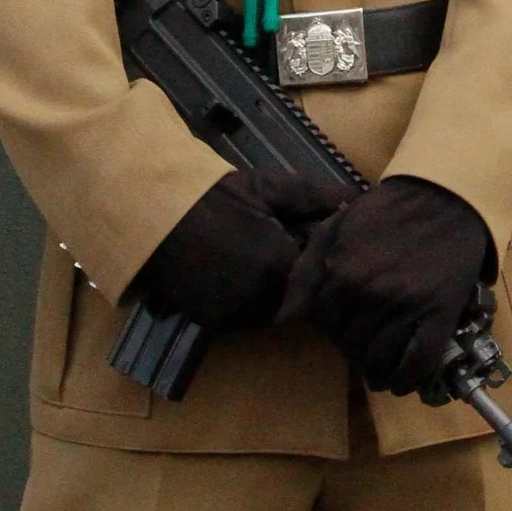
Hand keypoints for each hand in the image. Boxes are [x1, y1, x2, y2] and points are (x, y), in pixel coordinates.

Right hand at [130, 167, 344, 337]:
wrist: (154, 211)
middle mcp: (260, 299)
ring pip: (270, 312)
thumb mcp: (269, 187)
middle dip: (293, 280)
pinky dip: (243, 302)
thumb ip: (317, 196)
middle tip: (276, 251)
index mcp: (280, 265)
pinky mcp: (213, 323)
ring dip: (270, 294)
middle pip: (296, 299)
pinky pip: (242, 318)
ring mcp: (234, 315)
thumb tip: (357, 203)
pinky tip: (231, 274)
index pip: (318, 279)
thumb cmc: (215, 195)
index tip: (303, 245)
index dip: (315, 265)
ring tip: (253, 261)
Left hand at [283, 176, 492, 394]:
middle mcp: (370, 293)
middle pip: (350, 346)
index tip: (345, 325)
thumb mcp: (333, 230)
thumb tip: (283, 320)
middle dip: (354, 350)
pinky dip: (407, 379)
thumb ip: (305, 274)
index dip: (333, 329)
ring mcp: (406, 306)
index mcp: (341, 273)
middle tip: (366, 342)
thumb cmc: (385, 212)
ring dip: (377, 369)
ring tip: (381, 364)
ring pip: (380, 360)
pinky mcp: (439, 315)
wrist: (443, 197)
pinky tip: (402, 380)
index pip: (324, 324)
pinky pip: (418, 363)